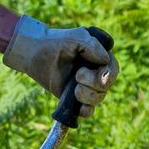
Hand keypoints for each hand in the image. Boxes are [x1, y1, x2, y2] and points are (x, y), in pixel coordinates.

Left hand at [2, 16, 117, 117]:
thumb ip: (92, 46)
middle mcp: (96, 72)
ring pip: (98, 98)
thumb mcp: (75, 38)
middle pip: (106, 86)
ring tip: (74, 89)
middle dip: (94, 84)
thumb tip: (105, 59)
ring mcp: (86, 86)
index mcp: (99, 57)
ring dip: (88, 96)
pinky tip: (80, 108)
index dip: (107, 75)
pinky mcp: (75, 97)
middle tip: (77, 76)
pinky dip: (86, 111)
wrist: (35, 52)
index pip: (112, 69)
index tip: (92, 73)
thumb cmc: (56, 42)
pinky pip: (88, 110)